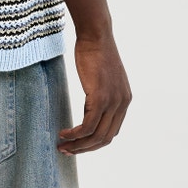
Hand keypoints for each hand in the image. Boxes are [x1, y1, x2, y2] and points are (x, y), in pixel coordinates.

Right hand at [58, 34, 131, 153]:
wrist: (96, 36)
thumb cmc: (94, 53)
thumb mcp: (102, 79)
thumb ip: (101, 95)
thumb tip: (90, 108)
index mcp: (124, 101)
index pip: (111, 132)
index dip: (94, 143)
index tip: (77, 145)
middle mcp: (122, 104)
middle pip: (105, 138)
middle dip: (85, 149)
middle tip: (66, 150)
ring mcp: (113, 101)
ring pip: (96, 136)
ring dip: (78, 145)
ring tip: (62, 146)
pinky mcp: (100, 97)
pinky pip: (87, 126)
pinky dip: (74, 134)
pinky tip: (63, 134)